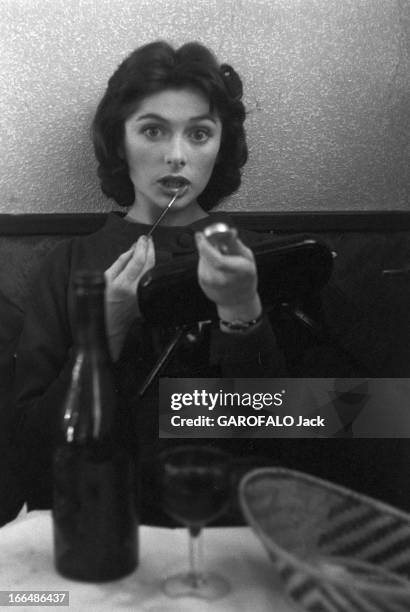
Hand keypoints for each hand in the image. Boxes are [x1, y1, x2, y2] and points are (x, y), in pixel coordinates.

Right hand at [104, 235, 154, 359]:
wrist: (109, 326)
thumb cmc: (103, 304)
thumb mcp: (106, 280)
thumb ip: (119, 264)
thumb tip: (130, 250)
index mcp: (123, 284)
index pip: (138, 261)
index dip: (142, 247)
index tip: (142, 238)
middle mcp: (136, 290)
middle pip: (150, 264)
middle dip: (150, 248)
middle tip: (148, 239)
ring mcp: (144, 295)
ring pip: (152, 271)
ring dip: (152, 257)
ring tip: (148, 247)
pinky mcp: (147, 298)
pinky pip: (151, 279)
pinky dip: (150, 268)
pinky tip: (147, 263)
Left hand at [195, 230, 261, 322]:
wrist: (238, 300)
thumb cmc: (245, 277)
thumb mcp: (247, 257)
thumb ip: (235, 243)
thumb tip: (228, 231)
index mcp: (238, 272)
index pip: (217, 260)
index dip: (206, 246)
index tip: (201, 234)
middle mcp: (221, 279)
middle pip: (206, 255)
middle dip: (208, 244)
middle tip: (219, 243)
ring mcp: (210, 282)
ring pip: (202, 257)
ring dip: (209, 252)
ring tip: (222, 258)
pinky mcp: (202, 282)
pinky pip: (201, 263)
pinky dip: (207, 260)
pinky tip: (216, 266)